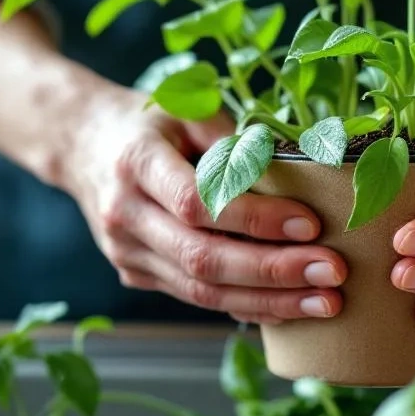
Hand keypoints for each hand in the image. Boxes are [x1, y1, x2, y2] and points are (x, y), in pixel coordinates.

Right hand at [61, 87, 346, 324]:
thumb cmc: (148, 122)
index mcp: (135, 163)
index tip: (311, 224)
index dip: (255, 219)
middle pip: (202, 258)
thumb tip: (302, 169)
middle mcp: (124, 214)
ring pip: (201, 291)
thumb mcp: (186, 109)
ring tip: (326, 301)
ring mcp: (126, 251)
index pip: (198, 203)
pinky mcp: (135, 273)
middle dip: (274, 271)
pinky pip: (196, 297)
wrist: (81, 145)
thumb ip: (234, 139)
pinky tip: (290, 306)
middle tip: (333, 273)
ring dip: (269, 300)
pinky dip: (246, 304)